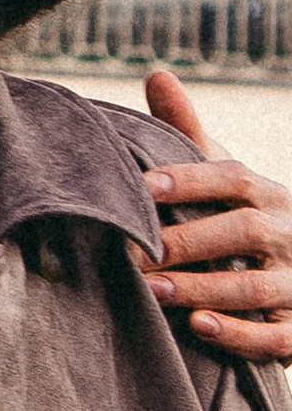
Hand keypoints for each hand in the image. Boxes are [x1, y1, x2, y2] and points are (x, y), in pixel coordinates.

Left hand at [141, 68, 291, 359]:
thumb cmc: (244, 221)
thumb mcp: (226, 181)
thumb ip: (190, 134)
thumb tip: (158, 75)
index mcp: (267, 194)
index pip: (232, 177)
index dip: (191, 178)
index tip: (144, 187)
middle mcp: (288, 233)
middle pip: (244, 231)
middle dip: (189, 242)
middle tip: (134, 253)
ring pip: (258, 287)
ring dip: (204, 288)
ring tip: (154, 291)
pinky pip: (277, 335)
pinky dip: (240, 334)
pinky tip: (199, 326)